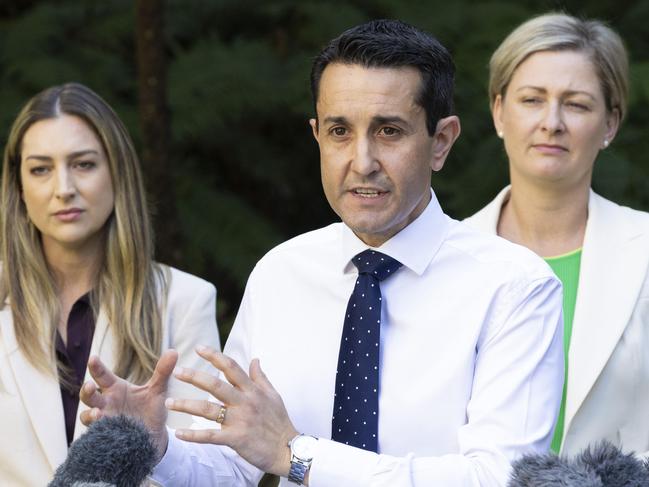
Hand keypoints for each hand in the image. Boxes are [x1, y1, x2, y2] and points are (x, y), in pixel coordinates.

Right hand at [79, 349, 178, 459]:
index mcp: (115, 388)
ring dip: (90, 414)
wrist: (155, 436)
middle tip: (90, 386)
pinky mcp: (107, 436)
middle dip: (86, 391)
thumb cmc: (152, 409)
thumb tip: (173, 351)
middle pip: (89, 396)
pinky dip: (98, 432)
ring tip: (97, 412)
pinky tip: (103, 431)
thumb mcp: (158, 390)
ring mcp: (105, 421)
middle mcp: (106, 404)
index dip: (96, 367)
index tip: (93, 358)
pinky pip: (98, 435)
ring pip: (87, 417)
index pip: (102, 375)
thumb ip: (163, 372)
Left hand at [167, 346, 298, 476]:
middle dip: (195, 377)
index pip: (231, 368)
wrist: (288, 450)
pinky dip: (194, 435)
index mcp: (252, 390)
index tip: (199, 348)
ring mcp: (240, 420)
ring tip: (168, 403)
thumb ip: (260, 377)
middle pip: (216, 385)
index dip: (215, 356)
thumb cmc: (280, 422)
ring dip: (186, 405)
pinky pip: (210, 436)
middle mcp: (245, 402)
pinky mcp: (236, 439)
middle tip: (177, 372)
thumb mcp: (273, 395)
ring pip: (208, 409)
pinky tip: (179, 433)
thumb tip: (254, 359)